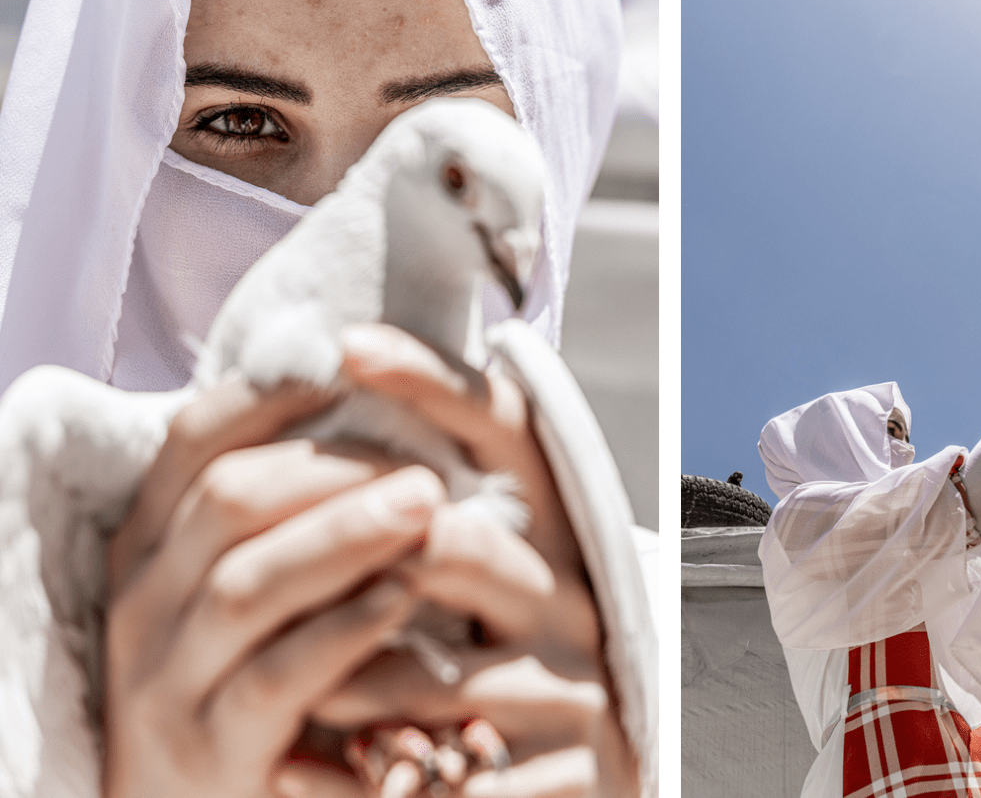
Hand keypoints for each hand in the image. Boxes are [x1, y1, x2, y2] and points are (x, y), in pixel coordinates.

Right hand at [104, 377, 441, 797]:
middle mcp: (146, 604)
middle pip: (230, 501)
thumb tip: (348, 397)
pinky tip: (405, 595)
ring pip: (250, 582)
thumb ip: (278, 512)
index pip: (195, 442)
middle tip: (426, 461)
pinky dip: (346, 628)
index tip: (348, 367)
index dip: (271, 395)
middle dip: (334, 468)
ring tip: (427, 504)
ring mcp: (168, 681)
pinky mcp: (213, 749)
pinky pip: (279, 675)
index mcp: (151, 547)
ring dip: (346, 534)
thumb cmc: (248, 679)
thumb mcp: (247, 588)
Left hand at [295, 323, 634, 797]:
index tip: (350, 344)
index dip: (431, 382)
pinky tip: (304, 774)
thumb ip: (436, 516)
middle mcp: (574, 593)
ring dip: (342, 685)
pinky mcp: (581, 768)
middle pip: (450, 544)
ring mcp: (580, 683)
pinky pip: (450, 776)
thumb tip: (349, 392)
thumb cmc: (511, 666)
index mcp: (558, 533)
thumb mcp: (492, 582)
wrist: (589, 779)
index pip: (507, 429)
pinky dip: (365, 780)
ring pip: (430, 672)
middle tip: (273, 590)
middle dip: (353, 566)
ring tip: (297, 696)